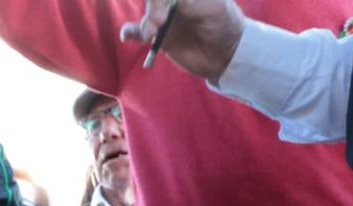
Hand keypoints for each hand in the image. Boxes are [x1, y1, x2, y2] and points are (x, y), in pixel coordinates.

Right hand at [120, 0, 245, 82]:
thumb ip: (191, 3)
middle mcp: (174, 2)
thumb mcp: (213, 8)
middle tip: (160, 21)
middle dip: (154, 8)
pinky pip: (139, 33)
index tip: (162, 5)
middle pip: (155, 1)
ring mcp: (165, 19)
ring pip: (147, 16)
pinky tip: (127, 35)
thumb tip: (173, 1)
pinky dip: (131, 32)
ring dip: (146, 23)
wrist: (225, 54)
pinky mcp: (160, 37)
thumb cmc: (225, 24)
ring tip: (151, 34)